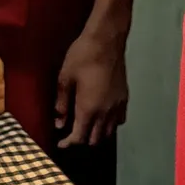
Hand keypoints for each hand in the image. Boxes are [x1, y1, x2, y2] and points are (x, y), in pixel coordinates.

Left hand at [54, 30, 127, 148]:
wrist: (106, 40)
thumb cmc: (81, 56)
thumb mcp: (65, 78)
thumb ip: (62, 103)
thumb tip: (59, 123)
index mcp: (89, 109)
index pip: (80, 137)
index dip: (69, 143)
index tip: (60, 144)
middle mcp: (106, 112)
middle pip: (95, 138)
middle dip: (81, 140)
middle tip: (70, 133)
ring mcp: (118, 106)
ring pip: (108, 132)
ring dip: (96, 134)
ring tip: (84, 126)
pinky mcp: (125, 98)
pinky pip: (119, 120)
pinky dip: (109, 125)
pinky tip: (101, 116)